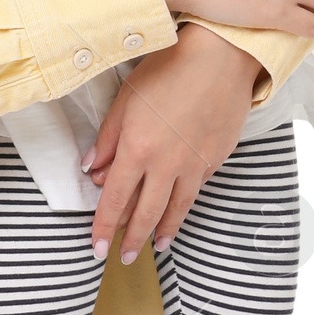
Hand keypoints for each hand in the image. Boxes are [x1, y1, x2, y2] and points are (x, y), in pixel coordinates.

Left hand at [86, 26, 262, 263]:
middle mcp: (166, 164)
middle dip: (133, 240)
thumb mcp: (126, 99)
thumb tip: (93, 169)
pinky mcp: (216, 158)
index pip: (114, 200)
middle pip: (146, 214)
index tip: (96, 248)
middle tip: (126, 258)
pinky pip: (196, 189)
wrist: (221, 56)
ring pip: (176, 209)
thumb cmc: (168, 68)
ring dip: (163, 231)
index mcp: (137, 150)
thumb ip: (108, 138)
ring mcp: (194, 164)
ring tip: (156, 246)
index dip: (103, 227)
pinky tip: (179, 210)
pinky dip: (184, 205)